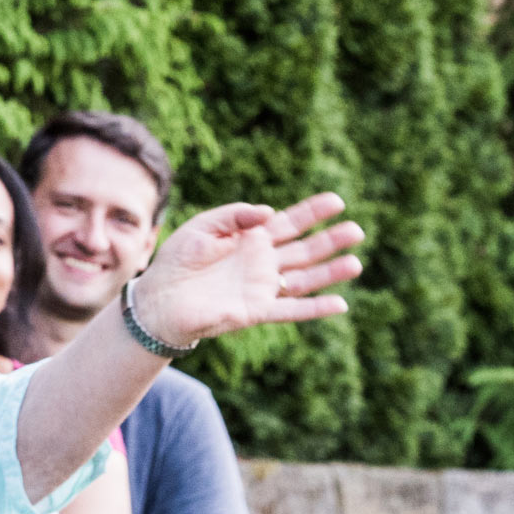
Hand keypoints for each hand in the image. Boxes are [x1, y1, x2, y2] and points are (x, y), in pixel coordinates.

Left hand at [130, 193, 363, 348]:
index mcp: (251, 239)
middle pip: (305, 250)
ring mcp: (261, 287)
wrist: (157, 299)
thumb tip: (269, 212)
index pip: (290, 223)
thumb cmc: (176, 261)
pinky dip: (315, 308)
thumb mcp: (202, 227)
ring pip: (305, 280)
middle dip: (331, 241)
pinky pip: (291, 310)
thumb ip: (235, 214)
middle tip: (357, 231)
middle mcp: (262, 263)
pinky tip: (340, 305)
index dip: (313, 212)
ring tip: (356, 264)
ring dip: (330, 273)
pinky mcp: (255, 311)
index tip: (337, 201)